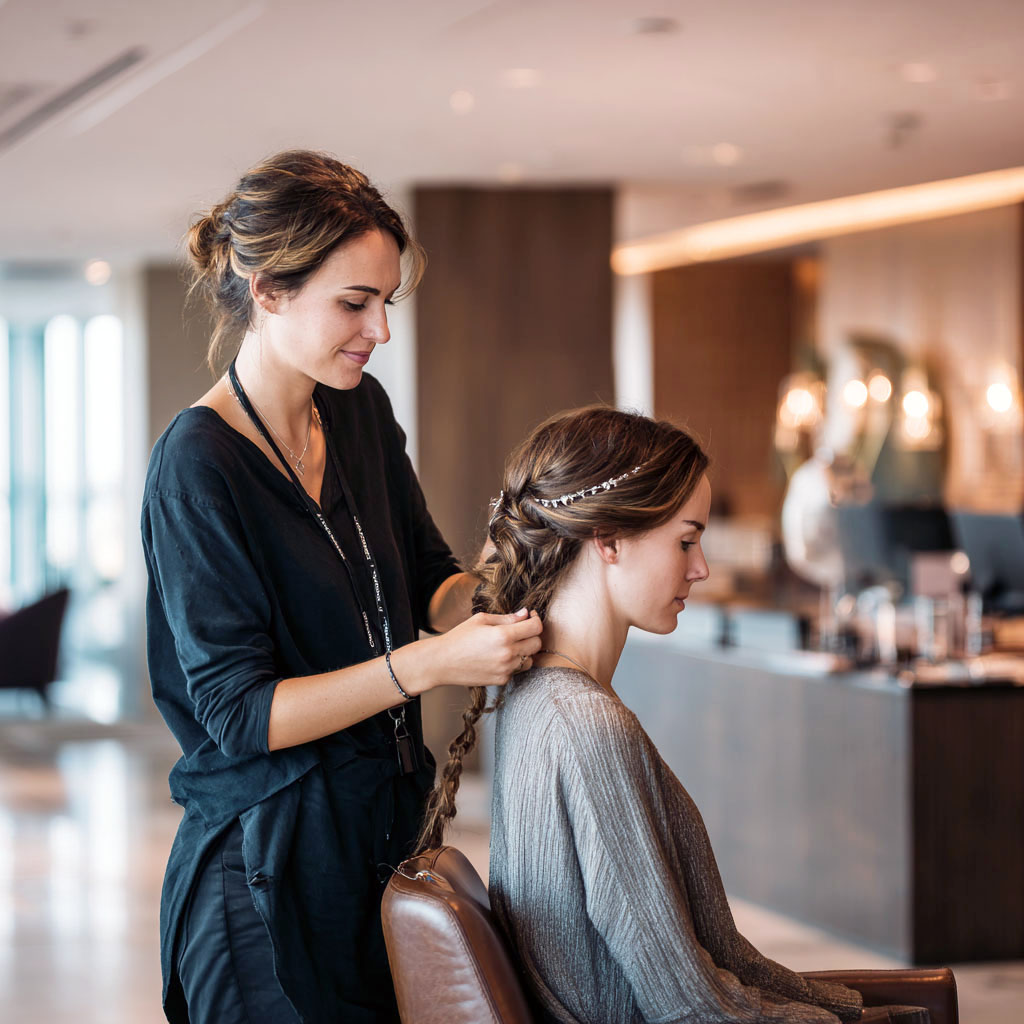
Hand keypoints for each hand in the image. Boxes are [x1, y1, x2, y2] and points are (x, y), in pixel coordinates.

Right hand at [416, 608, 542, 690]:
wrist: (442, 662)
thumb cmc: (459, 637)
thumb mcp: (482, 620)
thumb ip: (507, 618)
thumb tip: (525, 614)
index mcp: (503, 635)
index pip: (535, 627)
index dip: (536, 619)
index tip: (531, 616)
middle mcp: (508, 654)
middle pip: (537, 644)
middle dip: (532, 634)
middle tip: (522, 630)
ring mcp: (506, 669)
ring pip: (530, 659)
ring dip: (525, 651)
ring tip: (510, 645)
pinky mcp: (502, 680)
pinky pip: (517, 670)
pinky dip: (513, 662)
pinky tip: (499, 656)